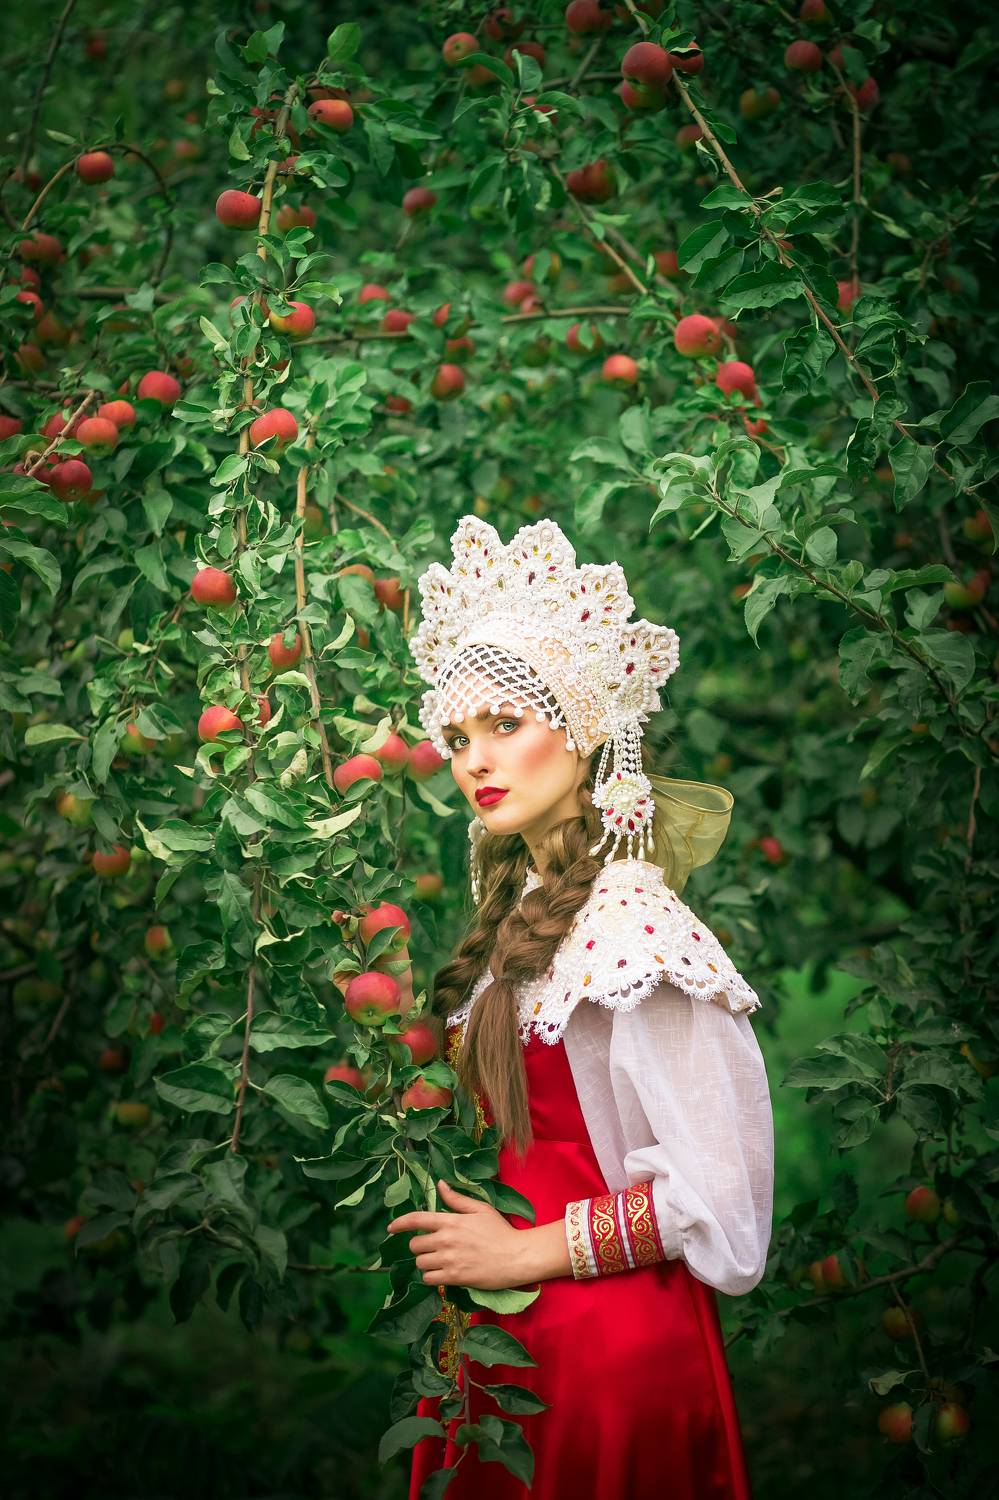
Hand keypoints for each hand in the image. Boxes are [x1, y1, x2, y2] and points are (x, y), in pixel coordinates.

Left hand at [387, 1179, 527, 1290]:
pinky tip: (442, 1273)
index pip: (416, 1219)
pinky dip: (432, 1277)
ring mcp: (449, 1260)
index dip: (399, 1223)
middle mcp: (446, 1240)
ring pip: (420, 1263)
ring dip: (426, 1262)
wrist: (516, 1257)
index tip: (390, 1228)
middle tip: (433, 1247)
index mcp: (451, 1220)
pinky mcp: (454, 1278)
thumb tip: (440, 1185)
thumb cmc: (500, 1231)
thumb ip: (457, 1199)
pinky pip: (429, 1279)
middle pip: (415, 1245)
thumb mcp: (480, 1209)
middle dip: (420, 1245)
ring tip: (438, 1261)